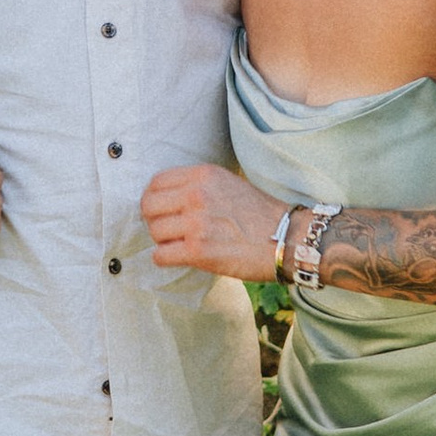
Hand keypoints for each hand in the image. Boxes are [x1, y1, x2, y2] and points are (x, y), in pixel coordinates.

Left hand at [140, 162, 289, 280]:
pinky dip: (166, 260)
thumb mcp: (229, 183)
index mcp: (203, 175)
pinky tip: (180, 258)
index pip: (156, 182)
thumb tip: (168, 199)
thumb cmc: (261, 215)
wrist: (287, 239)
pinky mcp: (198, 251)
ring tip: (181, 245)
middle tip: (169, 230)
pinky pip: (160, 256)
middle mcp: (196, 195)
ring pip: (154, 232)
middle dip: (155, 220)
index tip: (162, 210)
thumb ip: (198, 186)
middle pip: (148, 206)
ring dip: (164, 241)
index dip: (154, 198)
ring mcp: (196, 223)